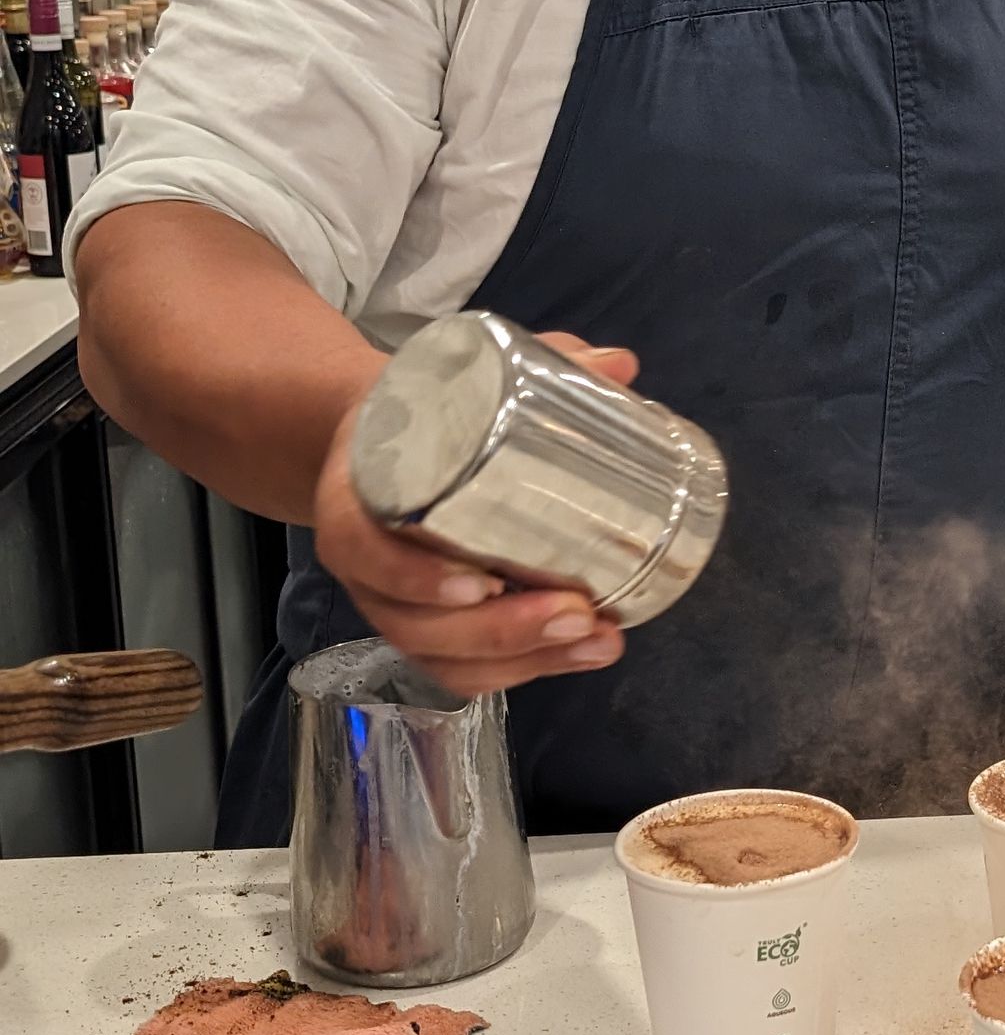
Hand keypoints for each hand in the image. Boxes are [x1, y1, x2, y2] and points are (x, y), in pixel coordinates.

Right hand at [311, 333, 640, 696]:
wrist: (381, 434)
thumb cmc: (429, 409)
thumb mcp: (466, 376)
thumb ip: (543, 363)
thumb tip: (620, 363)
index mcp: (353, 498)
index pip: (365, 550)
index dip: (416, 576)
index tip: (482, 579)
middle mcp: (365, 565)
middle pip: (419, 624)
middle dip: (501, 631)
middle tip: (576, 612)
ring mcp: (394, 605)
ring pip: (445, 658)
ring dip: (525, 660)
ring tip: (595, 640)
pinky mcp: (428, 627)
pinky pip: (463, 670)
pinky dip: (522, 671)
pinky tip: (580, 655)